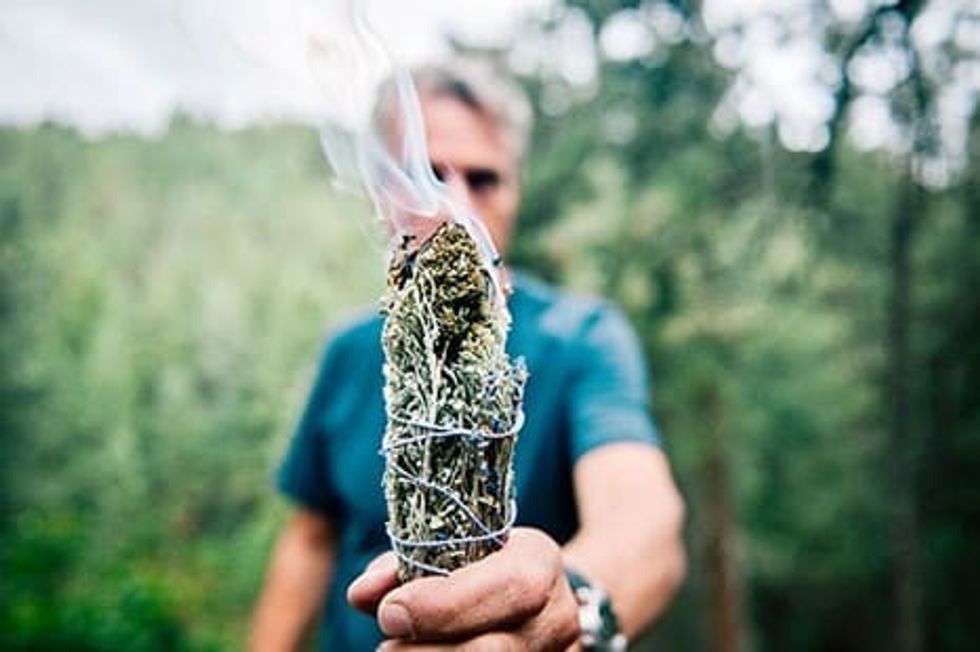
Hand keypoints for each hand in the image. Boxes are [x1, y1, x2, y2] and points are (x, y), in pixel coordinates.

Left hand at [347, 527, 580, 650]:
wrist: (535, 599)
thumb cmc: (479, 567)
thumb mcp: (450, 549)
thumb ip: (403, 565)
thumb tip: (362, 593)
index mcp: (539, 561)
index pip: (510, 585)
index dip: (446, 604)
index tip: (390, 612)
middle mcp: (556, 616)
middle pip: (497, 649)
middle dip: (430, 651)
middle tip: (386, 647)